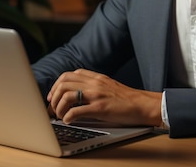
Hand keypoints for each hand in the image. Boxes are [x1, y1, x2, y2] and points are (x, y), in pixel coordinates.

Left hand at [47, 68, 161, 126]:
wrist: (143, 104)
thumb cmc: (126, 99)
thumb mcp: (107, 86)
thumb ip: (92, 86)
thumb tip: (75, 94)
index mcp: (95, 77)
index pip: (68, 75)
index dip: (56, 85)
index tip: (53, 96)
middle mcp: (94, 83)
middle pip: (63, 83)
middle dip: (54, 97)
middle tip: (52, 108)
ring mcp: (97, 95)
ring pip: (67, 95)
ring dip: (58, 107)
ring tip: (59, 116)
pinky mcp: (100, 108)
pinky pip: (76, 110)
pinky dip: (67, 116)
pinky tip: (68, 120)